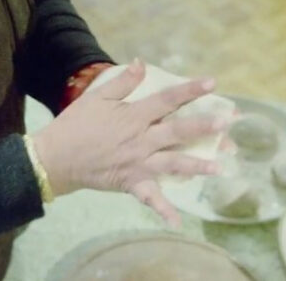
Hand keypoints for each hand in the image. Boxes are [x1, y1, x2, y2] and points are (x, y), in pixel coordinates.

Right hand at [31, 59, 224, 225]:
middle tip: (229, 122)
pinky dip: (163, 210)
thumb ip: (122, 82)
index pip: (167, 100)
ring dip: (197, 166)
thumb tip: (142, 64)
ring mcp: (137, 163)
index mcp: (133, 116)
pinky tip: (178, 221)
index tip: (212, 83)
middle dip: (205, 126)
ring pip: (173, 164)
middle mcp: (141, 140)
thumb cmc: (75, 124)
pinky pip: (150, 198)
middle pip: (178, 132)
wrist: (56, 157)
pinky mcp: (130, 183)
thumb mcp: (97, 96)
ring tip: (221, 166)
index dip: (190, 90)